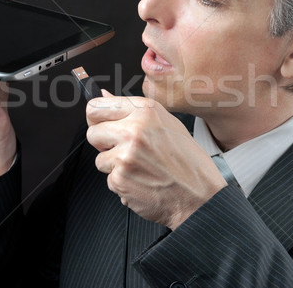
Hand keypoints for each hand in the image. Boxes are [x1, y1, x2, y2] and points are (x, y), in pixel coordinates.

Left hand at [86, 92, 226, 229]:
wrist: (201, 196)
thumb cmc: (188, 162)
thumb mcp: (166, 124)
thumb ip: (131, 110)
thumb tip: (104, 95)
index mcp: (145, 111)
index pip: (96, 106)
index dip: (96, 118)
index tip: (102, 125)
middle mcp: (134, 130)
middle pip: (92, 133)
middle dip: (103, 144)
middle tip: (125, 150)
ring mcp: (125, 155)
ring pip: (99, 159)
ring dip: (114, 166)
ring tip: (140, 168)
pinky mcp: (120, 179)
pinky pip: (109, 180)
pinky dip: (122, 183)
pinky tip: (142, 181)